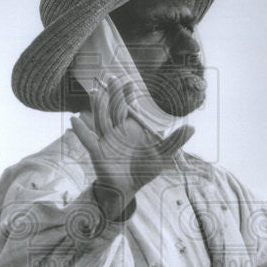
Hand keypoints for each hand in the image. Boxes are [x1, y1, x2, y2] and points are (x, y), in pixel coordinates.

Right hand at [70, 77, 194, 219]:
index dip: (127, 96)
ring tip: (95, 92)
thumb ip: (174, 142)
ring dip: (97, 106)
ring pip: (100, 120)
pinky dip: (81, 132)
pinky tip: (74, 121)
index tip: (129, 82)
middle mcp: (116, 131)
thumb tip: (192, 128)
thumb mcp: (162, 156)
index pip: (128, 108)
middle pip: (113, 109)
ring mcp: (105, 141)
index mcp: (130, 129)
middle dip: (113, 94)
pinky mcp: (97, 153)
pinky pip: (88, 141)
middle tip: (111, 77)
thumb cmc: (142, 170)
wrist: (128, 188)